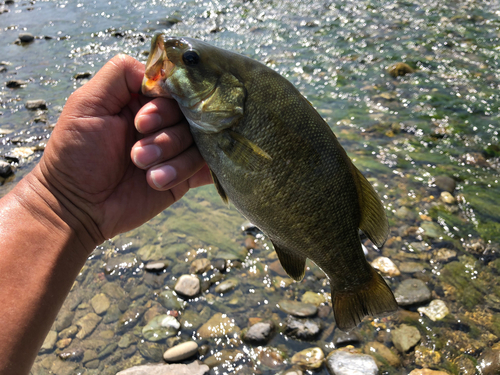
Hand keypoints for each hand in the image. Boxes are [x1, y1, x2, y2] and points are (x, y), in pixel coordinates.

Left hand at [32, 54, 210, 249]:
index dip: (164, 105)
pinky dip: (186, 172)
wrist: (77, 206)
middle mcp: (162, 123)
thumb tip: (160, 71)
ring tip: (143, 172)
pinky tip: (159, 181)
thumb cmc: (75, 154)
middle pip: (190, 115)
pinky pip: (205, 168)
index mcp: (141, 101)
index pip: (174, 89)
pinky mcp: (183, 176)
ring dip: (169, 157)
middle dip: (165, 136)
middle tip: (136, 154)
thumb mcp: (87, 104)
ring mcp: (174, 150)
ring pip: (198, 142)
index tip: (141, 123)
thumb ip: (120, 75)